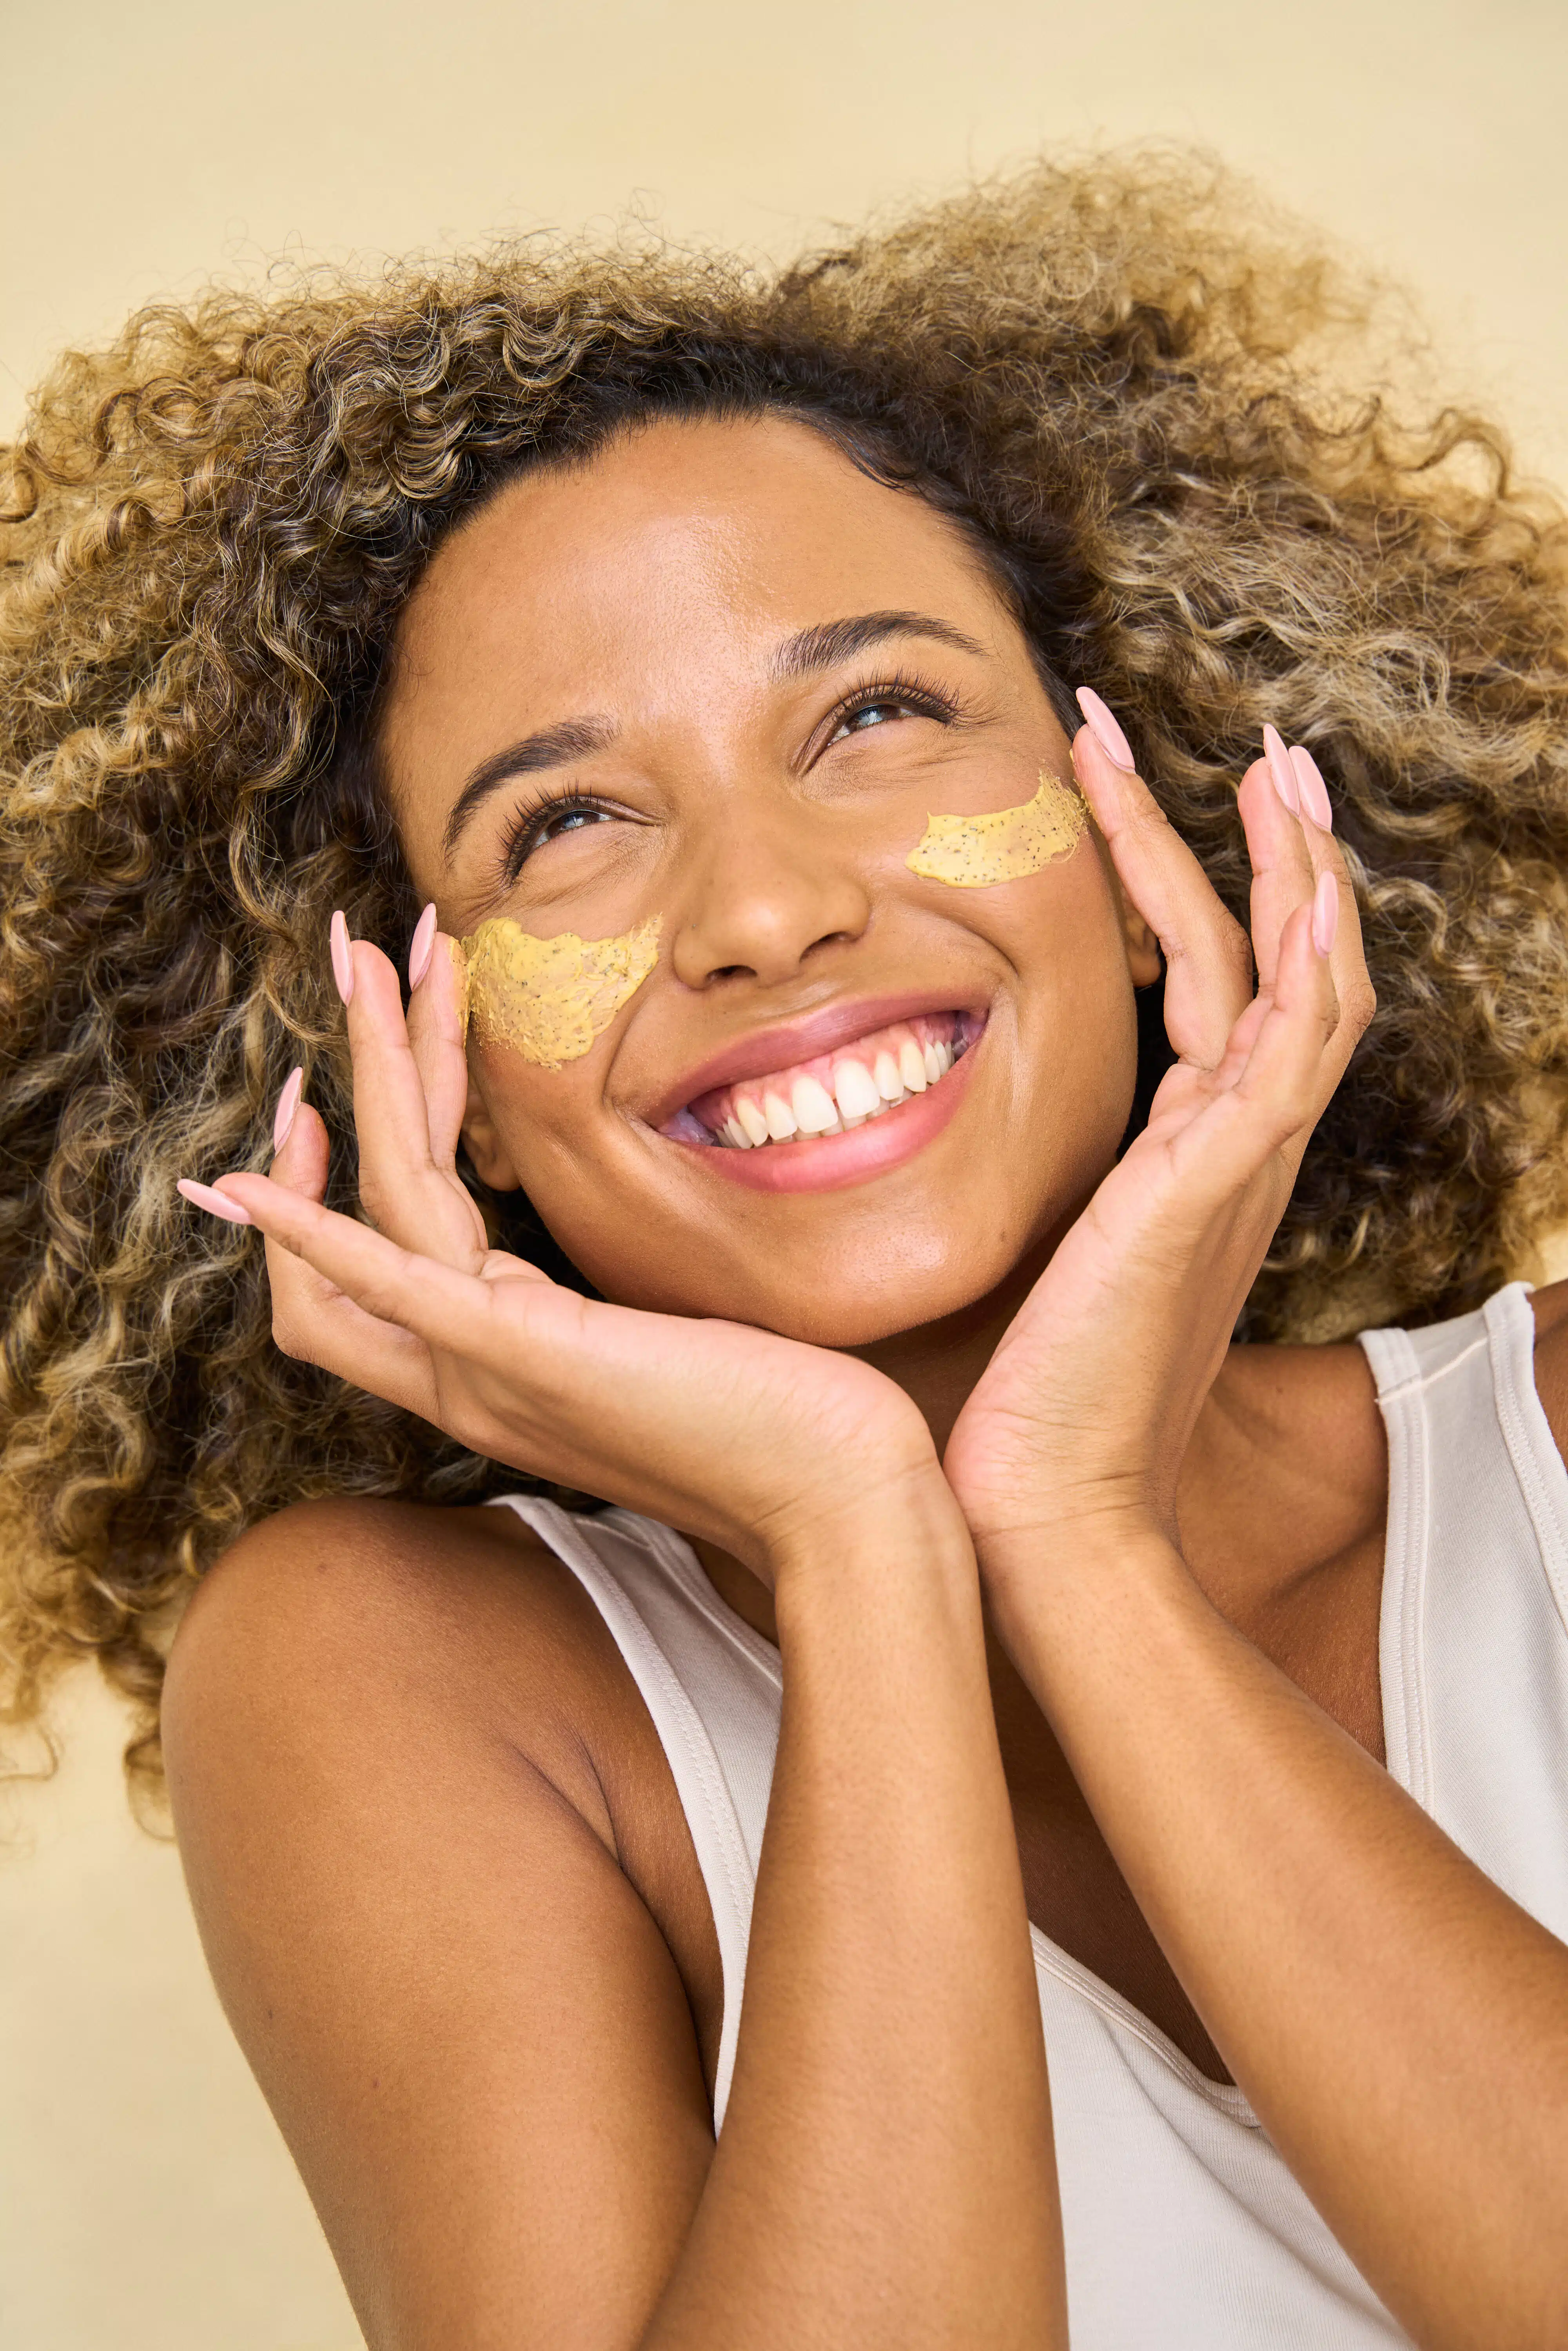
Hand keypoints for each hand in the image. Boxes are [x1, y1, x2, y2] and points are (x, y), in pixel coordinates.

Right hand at [190, 922, 940, 1582]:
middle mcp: (468, 1371)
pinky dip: (311, 1228)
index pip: (380, 1250)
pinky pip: (389, 1280)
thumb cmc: (783, 1420)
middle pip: (359, 1207)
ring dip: (375, 1067)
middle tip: (356, 952)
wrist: (837, 1501)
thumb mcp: (671, 1345)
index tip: (384, 1051)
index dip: (355, 1154)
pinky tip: (245, 1180)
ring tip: (369, 959)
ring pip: (383, 1197)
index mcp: (500, 1361)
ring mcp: (484, 1368)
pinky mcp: (522, 1357)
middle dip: (363, 1067)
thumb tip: (638, 1259)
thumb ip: (617, 1311)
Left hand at [943, 720, 1373, 1565]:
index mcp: (1194, 1160)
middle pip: (1292, 965)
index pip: (1237, 994)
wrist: (1045, 1503)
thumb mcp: (1039, 1254)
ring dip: (1290, 868)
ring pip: (1304, 980)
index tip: (1184, 809)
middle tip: (1269, 750)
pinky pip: (1289, 1043)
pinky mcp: (1211, 1184)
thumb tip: (947, 1128)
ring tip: (1272, 765)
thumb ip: (1036, 1185)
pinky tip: (1295, 876)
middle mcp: (1236, 1152)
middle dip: (1279, 853)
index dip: (1229, 896)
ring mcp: (1237, 1166)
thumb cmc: (1024, 1393)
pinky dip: (1303, 955)